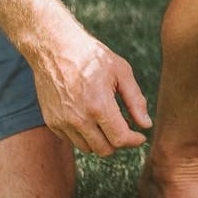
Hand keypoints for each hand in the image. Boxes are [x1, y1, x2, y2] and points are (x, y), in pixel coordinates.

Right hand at [27, 27, 152, 156]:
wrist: (54, 47)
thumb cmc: (91, 56)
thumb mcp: (121, 72)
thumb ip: (136, 101)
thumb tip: (146, 125)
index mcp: (98, 106)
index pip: (120, 139)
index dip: (134, 141)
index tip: (140, 136)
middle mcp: (78, 118)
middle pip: (105, 150)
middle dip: (119, 142)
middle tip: (124, 127)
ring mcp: (62, 121)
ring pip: (88, 148)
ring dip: (101, 140)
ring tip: (107, 121)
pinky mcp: (51, 121)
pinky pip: (72, 140)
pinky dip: (84, 136)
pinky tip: (90, 118)